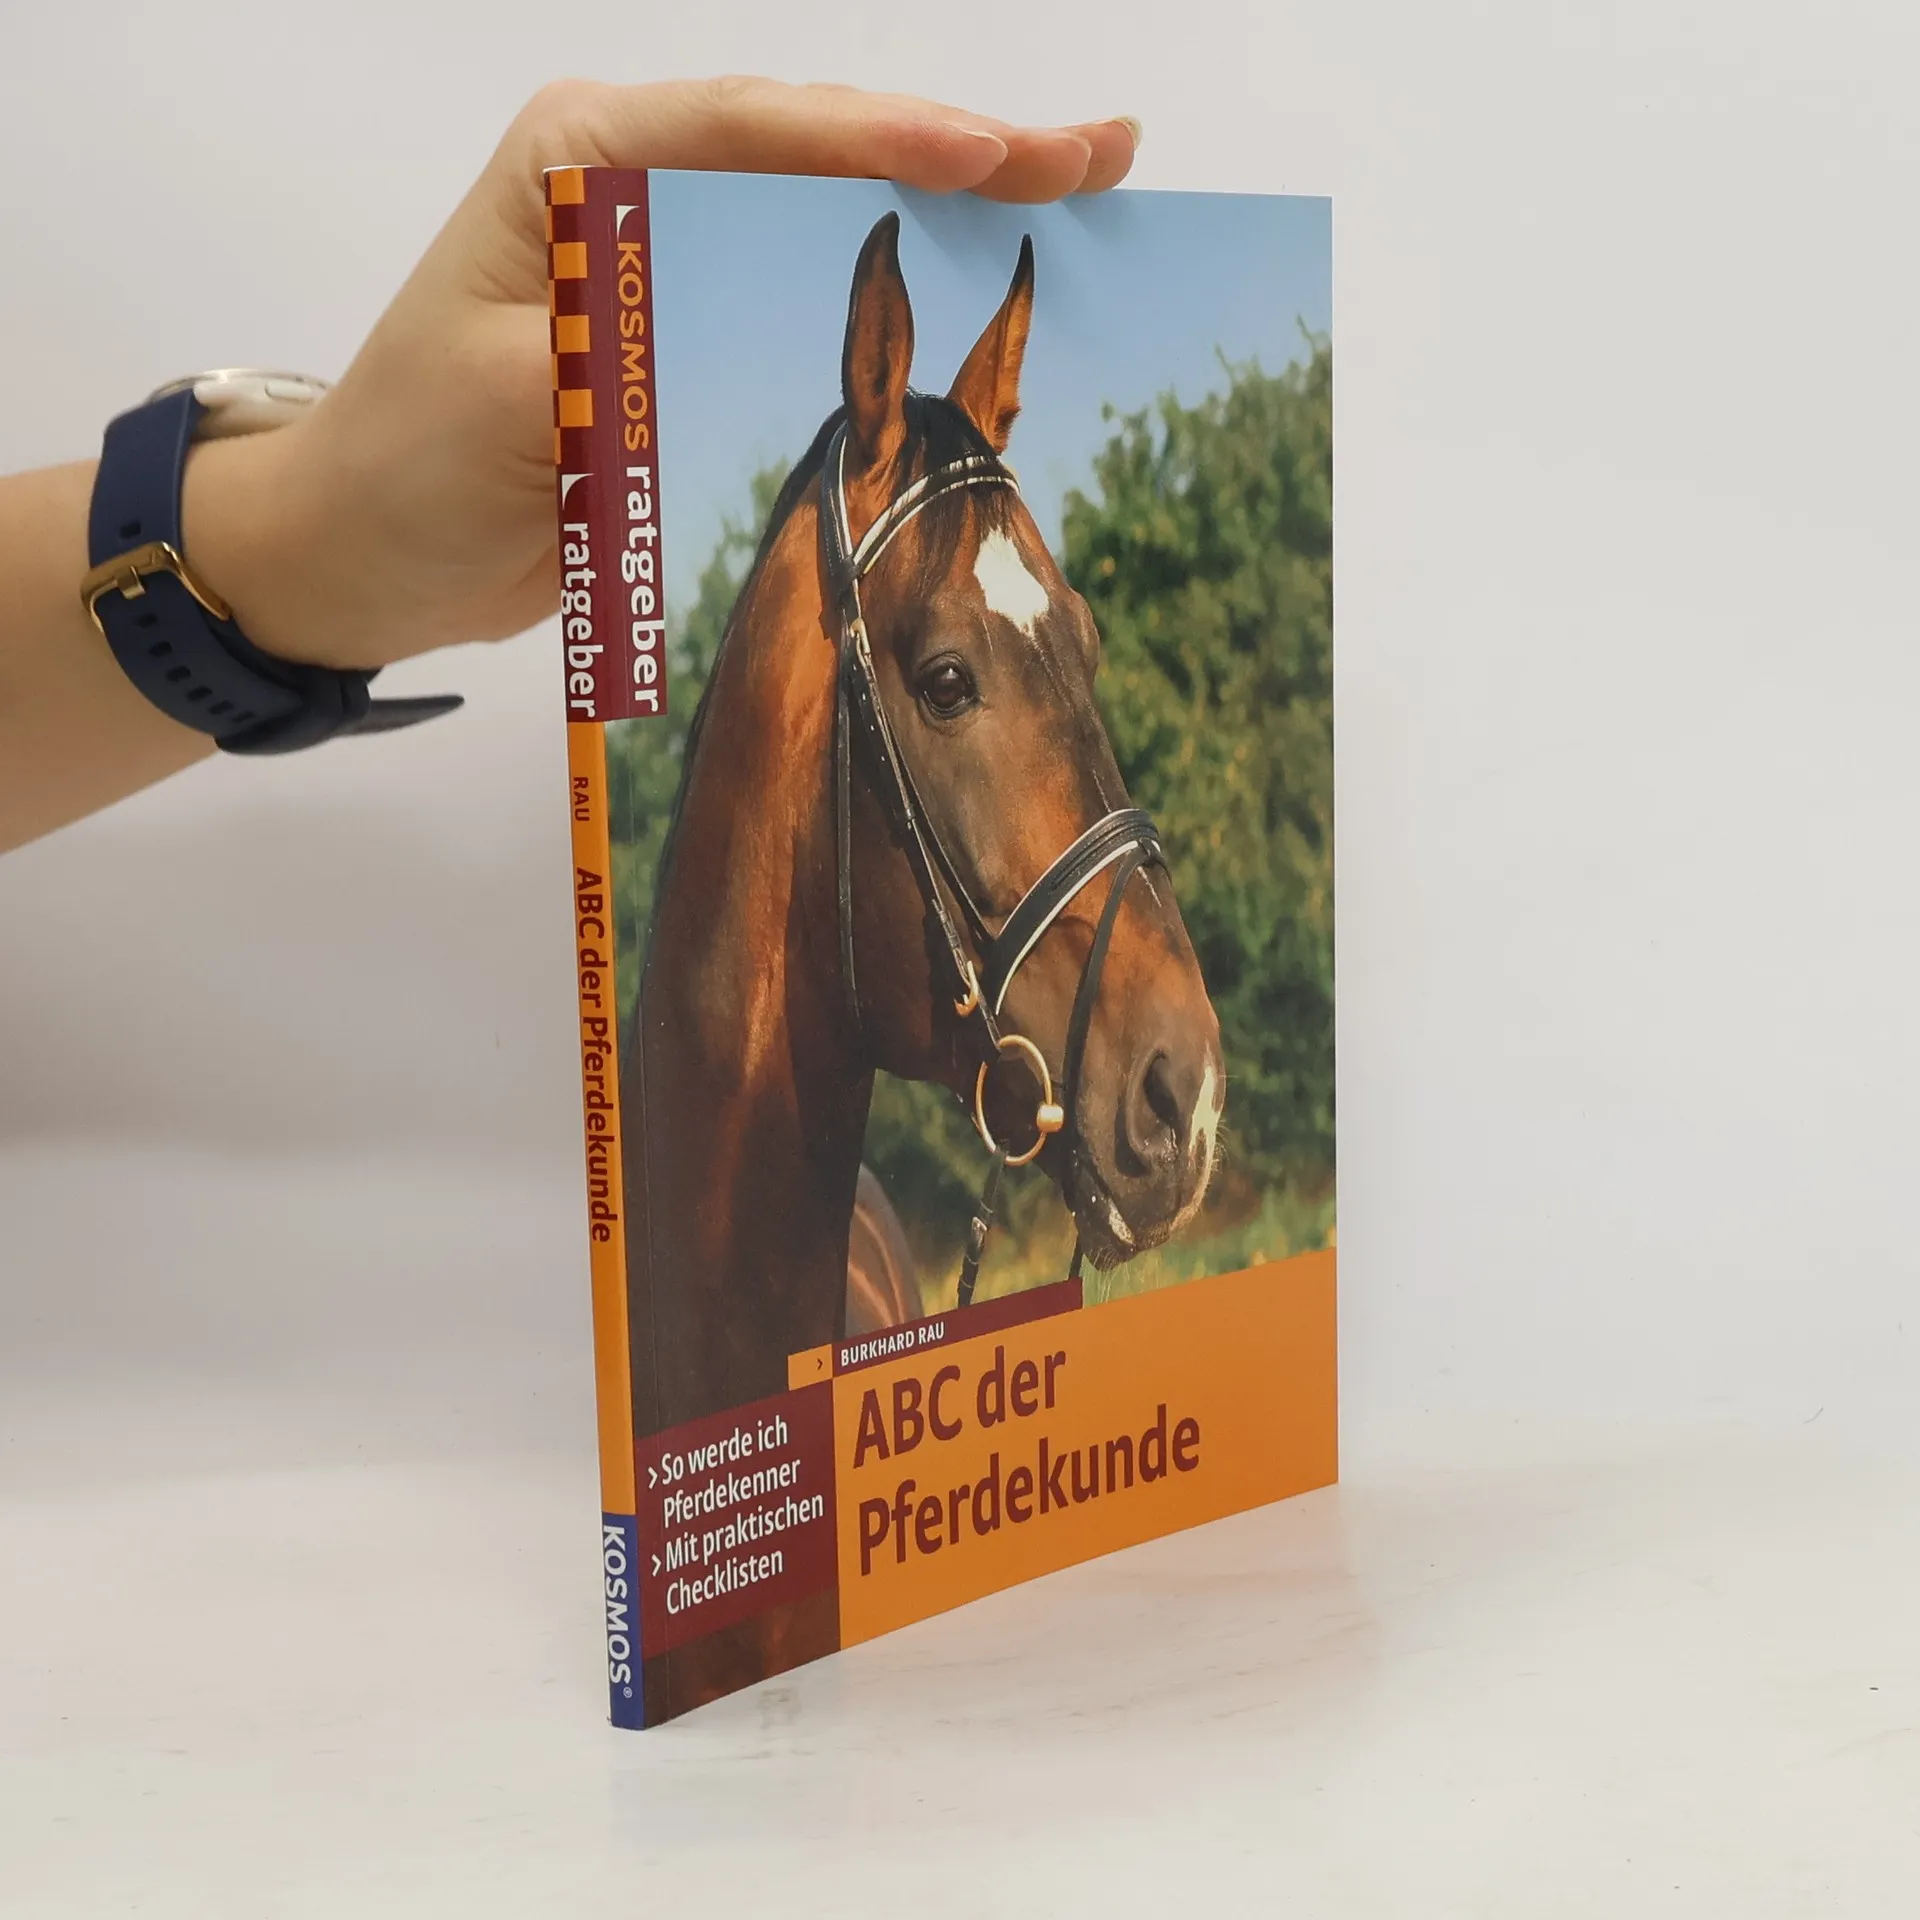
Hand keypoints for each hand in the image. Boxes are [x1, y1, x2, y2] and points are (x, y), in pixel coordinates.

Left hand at [187, 79, 1139, 672]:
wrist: (371, 552)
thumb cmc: (411, 461)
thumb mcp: (514, 393)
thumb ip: (638, 347)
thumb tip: (763, 325)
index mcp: (583, 159)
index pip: (756, 130)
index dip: (883, 141)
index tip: (992, 158)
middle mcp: (637, 190)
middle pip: (820, 157)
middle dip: (963, 155)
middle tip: (1099, 154)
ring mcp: (674, 263)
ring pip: (835, 224)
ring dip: (957, 220)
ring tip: (1077, 195)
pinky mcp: (695, 339)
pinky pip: (816, 310)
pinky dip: (907, 310)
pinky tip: (988, 301)